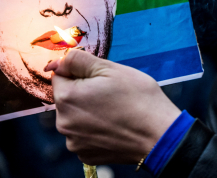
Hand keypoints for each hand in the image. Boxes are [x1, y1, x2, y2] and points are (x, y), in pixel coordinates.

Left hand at [46, 49, 180, 165]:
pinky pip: (84, 135)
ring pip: (75, 116)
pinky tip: (114, 126)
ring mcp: (74, 142)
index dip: (80, 72)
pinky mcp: (86, 155)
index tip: (100, 77)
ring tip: (115, 110)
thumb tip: (57, 62)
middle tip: (111, 93)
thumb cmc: (138, 98)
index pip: (60, 75)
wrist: (159, 135)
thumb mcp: (110, 68)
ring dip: (89, 111)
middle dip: (83, 92)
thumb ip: (78, 60)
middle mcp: (64, 123)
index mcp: (67, 98)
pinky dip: (95, 129)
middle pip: (66, 97)